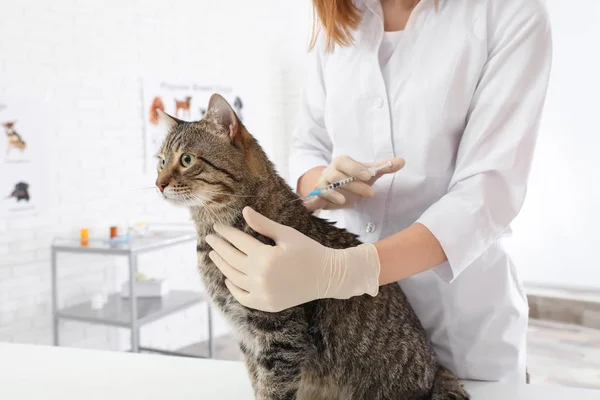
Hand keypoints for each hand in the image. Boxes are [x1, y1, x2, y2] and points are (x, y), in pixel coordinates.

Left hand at [205, 207, 380, 311]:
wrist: (327, 276)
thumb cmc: (308, 250)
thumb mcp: (286, 234)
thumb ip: (263, 224)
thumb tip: (244, 211)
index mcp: (265, 256)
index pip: (238, 241)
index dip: (226, 233)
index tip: (217, 227)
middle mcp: (260, 277)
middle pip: (231, 259)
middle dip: (218, 247)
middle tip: (209, 238)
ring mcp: (262, 293)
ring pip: (233, 277)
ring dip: (221, 265)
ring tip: (214, 255)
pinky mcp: (266, 304)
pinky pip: (242, 296)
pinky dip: (233, 287)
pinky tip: (228, 278)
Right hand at [303, 156, 404, 211]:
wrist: (336, 187)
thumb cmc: (353, 178)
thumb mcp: (368, 173)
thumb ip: (384, 167)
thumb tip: (402, 161)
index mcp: (340, 163)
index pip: (345, 162)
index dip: (356, 168)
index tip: (369, 175)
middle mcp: (329, 172)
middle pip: (336, 176)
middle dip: (352, 184)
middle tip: (371, 193)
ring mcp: (322, 186)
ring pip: (325, 188)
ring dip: (333, 194)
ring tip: (345, 202)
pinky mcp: (318, 199)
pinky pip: (312, 200)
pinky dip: (309, 204)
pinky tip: (308, 209)